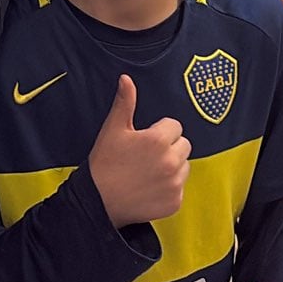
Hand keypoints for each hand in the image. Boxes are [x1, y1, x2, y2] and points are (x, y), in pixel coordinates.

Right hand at [88, 75, 189, 226]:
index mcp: (158, 140)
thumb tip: (126, 79)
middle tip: (147, 156)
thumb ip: (125, 102)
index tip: (145, 140)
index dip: (160, 131)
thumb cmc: (104, 164)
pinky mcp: (175, 202)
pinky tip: (151, 187)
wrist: (98, 202)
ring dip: (172, 166)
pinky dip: (170, 188)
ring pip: (185, 166)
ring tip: (149, 171)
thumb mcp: (113, 129)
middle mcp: (170, 162)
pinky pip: (181, 188)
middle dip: (169, 147)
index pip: (175, 126)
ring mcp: (174, 184)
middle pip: (184, 145)